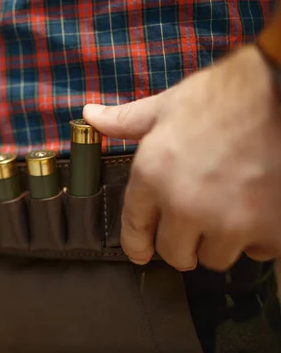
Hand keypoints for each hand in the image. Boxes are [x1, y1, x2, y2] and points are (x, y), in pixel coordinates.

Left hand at [83, 45, 280, 271]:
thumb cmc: (223, 96)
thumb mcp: (166, 106)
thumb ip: (124, 121)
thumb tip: (89, 115)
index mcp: (152, 176)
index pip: (135, 232)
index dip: (137, 246)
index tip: (142, 251)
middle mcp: (185, 206)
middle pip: (176, 255)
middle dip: (182, 242)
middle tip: (192, 224)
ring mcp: (229, 222)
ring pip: (216, 257)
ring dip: (220, 240)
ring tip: (228, 211)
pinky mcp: (270, 229)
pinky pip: (258, 251)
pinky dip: (258, 237)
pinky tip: (258, 210)